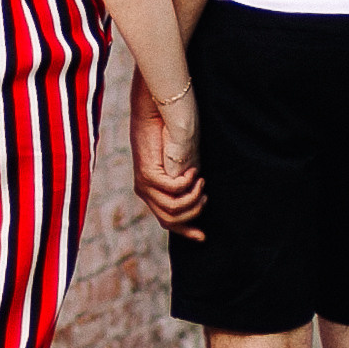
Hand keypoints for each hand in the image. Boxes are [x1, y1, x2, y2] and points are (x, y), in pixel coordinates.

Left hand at [129, 71, 205, 238]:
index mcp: (151, 190)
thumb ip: (186, 183)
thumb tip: (200, 202)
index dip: (185, 231)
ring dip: (192, 197)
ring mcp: (143, 184)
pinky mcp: (147, 174)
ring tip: (200, 179)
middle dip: (193, 211)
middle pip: (171, 220)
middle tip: (204, 193)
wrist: (156, 110)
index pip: (166, 221)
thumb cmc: (171, 133)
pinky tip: (192, 170)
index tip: (203, 237)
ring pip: (173, 208)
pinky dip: (187, 182)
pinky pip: (173, 190)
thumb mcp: (182, 165)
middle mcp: (144, 190)